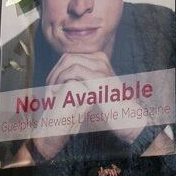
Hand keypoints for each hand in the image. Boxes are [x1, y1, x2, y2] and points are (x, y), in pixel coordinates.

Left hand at [28, 53, 143, 160]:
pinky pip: (74, 70)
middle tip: (47, 89)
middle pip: (67, 56)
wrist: (127, 118)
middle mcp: (101, 59)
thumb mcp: (93, 89)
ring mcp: (101, 67)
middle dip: (54, 72)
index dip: (56, 70)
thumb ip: (82, 80)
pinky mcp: (100, 78)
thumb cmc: (110, 108)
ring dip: (56, 75)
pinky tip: (58, 92)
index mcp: (99, 59)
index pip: (70, 56)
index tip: (50, 86)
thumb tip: (61, 77)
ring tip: (50, 91)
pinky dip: (62, 80)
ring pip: (69, 60)